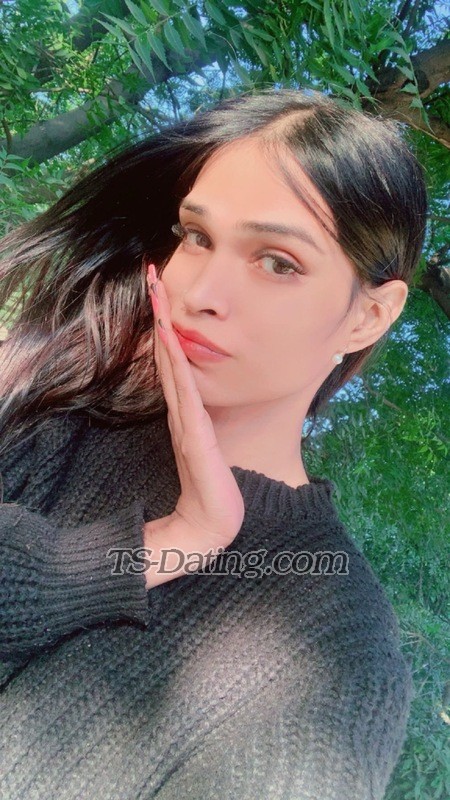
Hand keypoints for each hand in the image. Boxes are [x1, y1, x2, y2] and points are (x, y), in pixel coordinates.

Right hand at [146, 264, 244, 552]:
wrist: (213, 523)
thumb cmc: (215, 487)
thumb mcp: (211, 445)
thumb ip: (203, 422)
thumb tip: (205, 399)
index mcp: (186, 411)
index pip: (173, 361)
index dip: (165, 325)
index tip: (162, 293)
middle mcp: (181, 410)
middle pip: (167, 352)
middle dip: (159, 312)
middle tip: (152, 275)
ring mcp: (185, 420)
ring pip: (172, 364)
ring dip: (163, 326)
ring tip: (156, 293)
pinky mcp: (193, 434)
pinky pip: (183, 390)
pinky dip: (174, 363)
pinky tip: (169, 339)